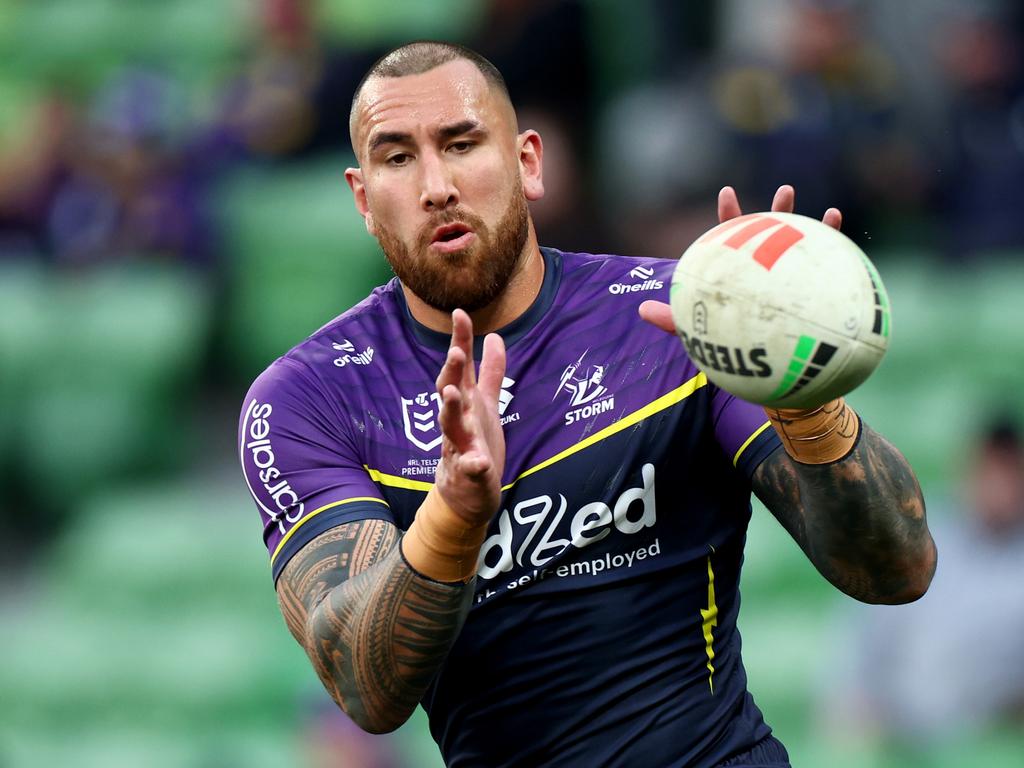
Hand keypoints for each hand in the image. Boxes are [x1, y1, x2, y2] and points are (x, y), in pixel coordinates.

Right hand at [433, 309, 506, 526]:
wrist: (466, 493)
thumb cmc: (474, 441)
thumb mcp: (487, 404)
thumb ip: (491, 372)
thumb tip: (494, 336)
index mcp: (465, 402)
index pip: (460, 368)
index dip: (460, 341)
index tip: (460, 313)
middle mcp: (458, 420)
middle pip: (450, 392)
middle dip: (452, 373)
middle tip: (455, 353)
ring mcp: (460, 447)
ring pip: (451, 427)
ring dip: (451, 411)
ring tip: (453, 395)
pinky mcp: (468, 474)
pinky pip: (470, 469)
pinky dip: (473, 465)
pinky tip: (478, 462)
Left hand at [638, 185, 842, 332]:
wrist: (771, 374)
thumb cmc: (734, 348)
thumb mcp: (701, 333)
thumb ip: (673, 320)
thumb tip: (641, 310)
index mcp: (739, 271)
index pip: (733, 238)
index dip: (730, 215)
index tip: (728, 192)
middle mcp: (767, 270)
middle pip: (773, 235)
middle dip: (779, 211)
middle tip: (787, 190)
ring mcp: (791, 279)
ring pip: (802, 247)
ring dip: (811, 224)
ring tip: (818, 210)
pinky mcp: (815, 292)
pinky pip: (829, 267)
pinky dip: (835, 246)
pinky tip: (838, 226)